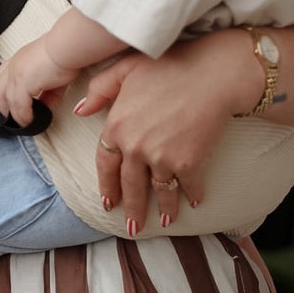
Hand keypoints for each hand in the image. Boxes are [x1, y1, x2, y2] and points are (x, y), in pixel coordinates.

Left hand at [0, 38, 76, 126]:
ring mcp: (16, 73)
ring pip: (7, 100)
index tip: (16, 106)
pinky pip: (18, 106)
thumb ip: (48, 93)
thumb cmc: (68, 54)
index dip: (7, 93)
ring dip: (15, 114)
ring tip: (24, 124)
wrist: (69, 46)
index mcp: (22, 59)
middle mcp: (15, 64)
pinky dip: (23, 116)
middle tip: (15, 118)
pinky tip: (30, 121)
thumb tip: (46, 106)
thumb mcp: (55, 78)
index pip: (5, 76)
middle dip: (4, 105)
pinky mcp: (22, 82)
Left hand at [81, 30, 256, 231]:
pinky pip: (187, 187)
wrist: (213, 72)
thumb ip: (100, 88)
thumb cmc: (171, 64)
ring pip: (160, 191)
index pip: (106, 164)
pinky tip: (194, 202)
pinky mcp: (188, 164)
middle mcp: (135, 147)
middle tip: (133, 228)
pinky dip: (192, 196)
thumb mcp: (126, 67)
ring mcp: (161, 158)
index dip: (108, 185)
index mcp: (117, 126)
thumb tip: (80, 110)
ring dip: (164, 209)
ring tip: (166, 221)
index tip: (110, 202)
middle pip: (131, 186)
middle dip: (132, 210)